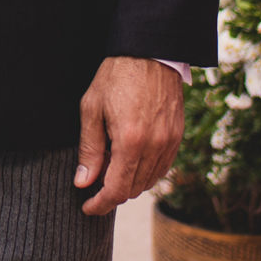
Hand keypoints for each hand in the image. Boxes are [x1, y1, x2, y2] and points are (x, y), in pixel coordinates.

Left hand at [74, 57, 184, 216]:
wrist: (149, 52)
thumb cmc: (115, 76)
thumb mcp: (91, 109)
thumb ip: (89, 149)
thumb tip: (83, 182)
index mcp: (130, 141)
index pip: (117, 189)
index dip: (100, 203)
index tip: (87, 207)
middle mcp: (155, 146)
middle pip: (133, 189)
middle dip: (111, 193)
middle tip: (93, 183)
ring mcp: (170, 143)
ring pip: (149, 181)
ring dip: (129, 183)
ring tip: (109, 168)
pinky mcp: (178, 137)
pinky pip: (162, 168)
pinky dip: (145, 172)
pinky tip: (130, 161)